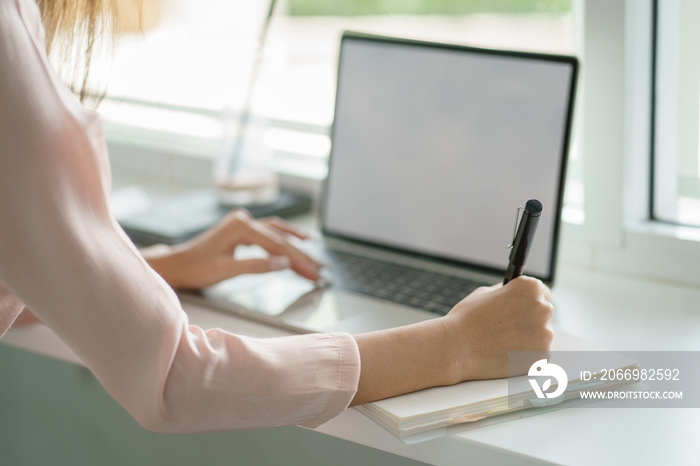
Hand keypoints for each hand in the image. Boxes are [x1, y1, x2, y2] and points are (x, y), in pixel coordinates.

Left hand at [144, 210, 320, 289]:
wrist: (178, 265)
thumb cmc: (196, 268)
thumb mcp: (225, 271)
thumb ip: (255, 266)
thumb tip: (282, 264)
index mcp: (240, 226)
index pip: (276, 245)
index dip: (297, 260)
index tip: (312, 271)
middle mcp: (243, 220)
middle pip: (280, 239)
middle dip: (301, 256)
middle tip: (319, 270)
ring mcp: (243, 223)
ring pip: (277, 235)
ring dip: (296, 247)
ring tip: (314, 257)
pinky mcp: (242, 230)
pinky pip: (268, 235)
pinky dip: (283, 242)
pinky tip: (296, 243)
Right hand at [443, 276, 553, 381]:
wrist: (457, 347)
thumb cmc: (467, 319)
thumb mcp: (485, 293)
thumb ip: (506, 292)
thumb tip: (515, 294)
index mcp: (530, 288)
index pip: (542, 291)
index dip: (530, 300)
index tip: (524, 306)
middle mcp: (543, 308)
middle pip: (543, 312)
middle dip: (530, 318)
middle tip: (509, 327)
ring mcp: (545, 334)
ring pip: (541, 334)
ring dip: (529, 337)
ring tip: (503, 342)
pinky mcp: (542, 356)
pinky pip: (539, 353)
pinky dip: (526, 355)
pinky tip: (507, 353)